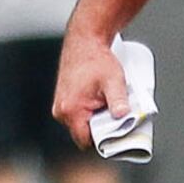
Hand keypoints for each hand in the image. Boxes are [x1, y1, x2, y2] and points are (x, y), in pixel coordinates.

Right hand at [51, 29, 127, 148]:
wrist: (85, 41)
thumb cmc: (95, 58)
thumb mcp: (113, 80)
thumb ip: (118, 100)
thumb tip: (123, 116)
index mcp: (71, 109)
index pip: (85, 140)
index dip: (102, 139)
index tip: (115, 132)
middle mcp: (61, 110)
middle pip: (83, 133)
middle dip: (100, 128)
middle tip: (113, 115)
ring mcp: (60, 106)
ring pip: (80, 124)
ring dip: (94, 119)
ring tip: (105, 104)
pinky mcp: (63, 100)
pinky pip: (77, 115)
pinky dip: (89, 112)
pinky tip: (99, 101)